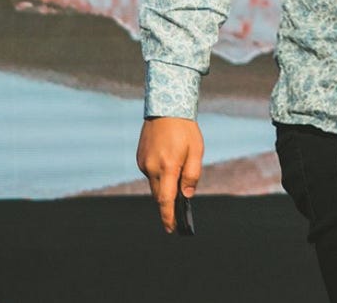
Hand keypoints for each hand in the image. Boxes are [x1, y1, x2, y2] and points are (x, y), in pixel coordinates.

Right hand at [136, 117, 203, 233]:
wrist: (166, 107)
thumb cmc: (185, 129)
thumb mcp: (196, 151)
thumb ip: (192, 175)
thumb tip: (186, 196)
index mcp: (168, 167)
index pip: (166, 200)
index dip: (168, 217)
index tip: (172, 229)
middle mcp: (152, 167)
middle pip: (159, 195)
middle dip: (168, 203)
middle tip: (178, 210)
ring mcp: (143, 163)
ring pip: (154, 184)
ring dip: (164, 186)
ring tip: (177, 174)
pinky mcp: (139, 158)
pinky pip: (149, 173)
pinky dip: (159, 175)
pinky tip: (168, 163)